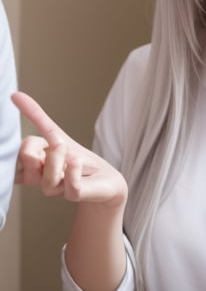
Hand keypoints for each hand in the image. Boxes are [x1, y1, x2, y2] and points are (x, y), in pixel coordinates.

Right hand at [12, 91, 126, 206]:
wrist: (105, 181)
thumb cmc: (78, 159)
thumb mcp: (56, 134)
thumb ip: (36, 118)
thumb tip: (15, 94)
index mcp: (32, 165)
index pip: (15, 155)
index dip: (20, 146)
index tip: (31, 140)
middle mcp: (40, 177)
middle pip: (26, 159)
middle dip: (38, 147)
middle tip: (57, 145)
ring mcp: (57, 188)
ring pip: (46, 178)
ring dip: (57, 158)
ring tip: (69, 152)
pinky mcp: (75, 195)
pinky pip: (70, 186)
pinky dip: (73, 172)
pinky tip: (76, 162)